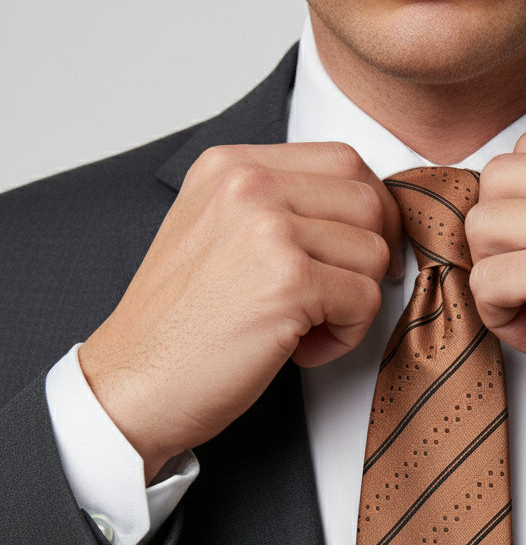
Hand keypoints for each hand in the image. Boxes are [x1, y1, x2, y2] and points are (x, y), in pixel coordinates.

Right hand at [79, 143, 400, 481]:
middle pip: (368, 201)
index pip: (343, 161)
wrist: (133, 383)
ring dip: (355, 303)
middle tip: (337, 300)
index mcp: (231, 165)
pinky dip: (346, 336)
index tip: (355, 256)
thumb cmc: (177, 327)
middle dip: (368, 259)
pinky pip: (366, 299)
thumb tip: (362, 212)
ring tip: (305, 327)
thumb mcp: (213, 233)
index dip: (368, 213)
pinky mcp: (290, 280)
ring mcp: (270, 228)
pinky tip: (301, 348)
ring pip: (374, 252)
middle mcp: (248, 183)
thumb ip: (276, 208)